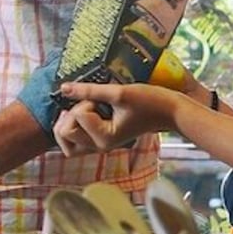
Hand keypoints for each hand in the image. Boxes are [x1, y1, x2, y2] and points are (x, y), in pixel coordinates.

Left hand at [51, 82, 181, 154]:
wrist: (169, 111)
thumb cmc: (150, 102)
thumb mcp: (119, 92)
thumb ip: (89, 90)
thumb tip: (63, 88)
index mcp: (104, 139)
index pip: (76, 118)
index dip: (86, 102)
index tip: (104, 99)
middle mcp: (99, 146)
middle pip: (63, 134)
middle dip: (71, 114)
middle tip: (89, 104)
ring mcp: (99, 144)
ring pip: (65, 140)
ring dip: (68, 121)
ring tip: (83, 108)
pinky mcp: (100, 139)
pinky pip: (75, 137)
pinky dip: (74, 124)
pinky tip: (85, 110)